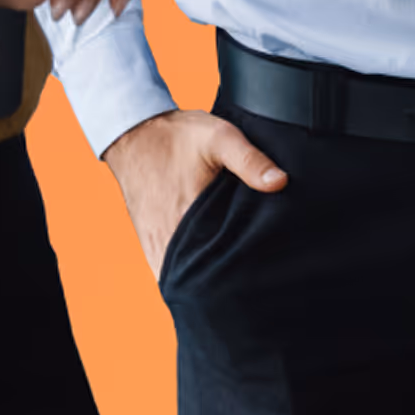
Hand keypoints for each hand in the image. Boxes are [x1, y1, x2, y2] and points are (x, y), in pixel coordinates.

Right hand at [103, 107, 285, 281]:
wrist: (134, 134)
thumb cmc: (176, 136)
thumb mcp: (219, 138)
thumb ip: (249, 160)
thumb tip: (280, 182)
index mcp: (188, 219)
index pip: (220, 265)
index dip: (242, 271)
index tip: (262, 268)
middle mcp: (168, 240)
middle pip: (203, 278)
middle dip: (227, 280)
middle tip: (253, 275)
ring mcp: (156, 246)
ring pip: (185, 279)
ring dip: (205, 278)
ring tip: (233, 274)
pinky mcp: (150, 243)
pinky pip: (169, 270)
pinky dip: (188, 272)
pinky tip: (207, 266)